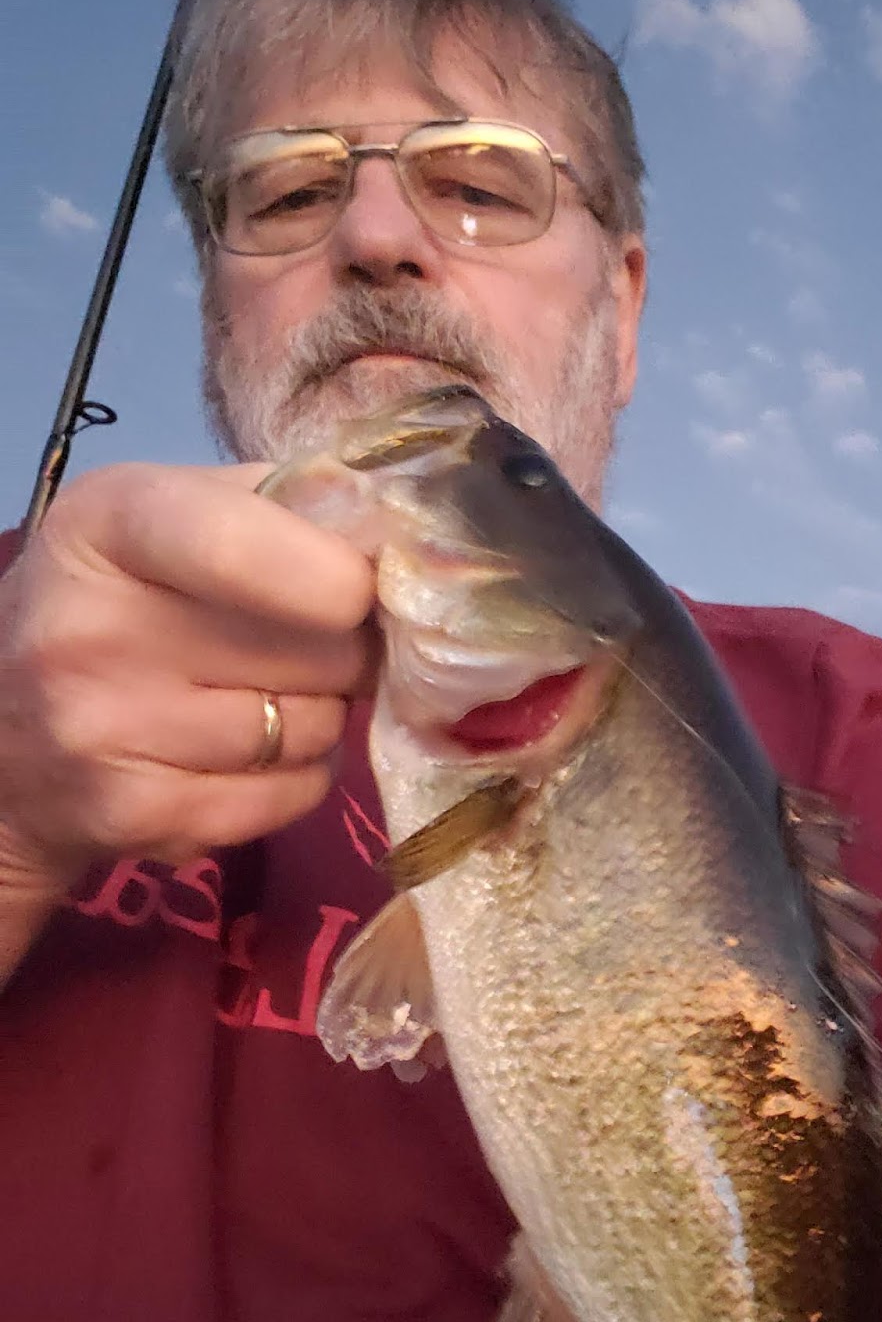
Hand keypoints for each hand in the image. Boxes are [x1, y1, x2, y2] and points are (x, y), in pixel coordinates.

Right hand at [0, 459, 376, 892]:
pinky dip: (302, 777)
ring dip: (324, 714)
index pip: (241, 543)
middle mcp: (90, 626)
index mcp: (108, 522)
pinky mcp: (136, 816)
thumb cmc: (125, 604)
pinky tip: (255, 755)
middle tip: (311, 645)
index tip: (359, 591)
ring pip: (316, 726)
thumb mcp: (173, 516)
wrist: (8, 743)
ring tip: (270, 696)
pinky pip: (295, 795)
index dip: (332, 574)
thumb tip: (402, 535)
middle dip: (344, 648)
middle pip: (318, 647)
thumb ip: (285, 505)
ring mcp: (104, 731)